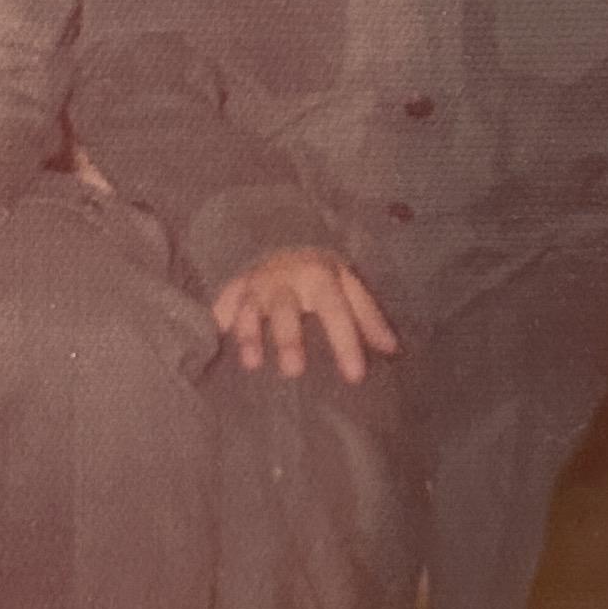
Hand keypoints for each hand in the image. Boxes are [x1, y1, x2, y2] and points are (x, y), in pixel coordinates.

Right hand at [214, 248, 397, 384]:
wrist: (283, 231)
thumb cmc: (321, 273)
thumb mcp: (349, 285)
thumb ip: (368, 317)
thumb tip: (393, 349)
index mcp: (320, 277)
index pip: (336, 311)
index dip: (346, 343)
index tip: (355, 377)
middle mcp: (286, 279)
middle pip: (286, 310)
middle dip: (289, 340)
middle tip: (294, 372)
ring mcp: (256, 284)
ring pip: (250, 308)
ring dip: (249, 334)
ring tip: (252, 364)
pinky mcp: (234, 288)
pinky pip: (222, 304)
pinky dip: (217, 320)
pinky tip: (215, 340)